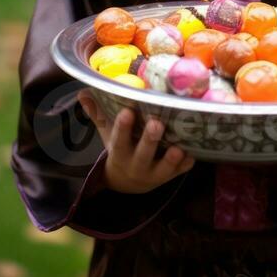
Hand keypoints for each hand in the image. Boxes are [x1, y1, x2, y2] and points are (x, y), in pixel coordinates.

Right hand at [77, 91, 194, 193]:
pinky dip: (185, 165)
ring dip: (170, 159)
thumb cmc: (120, 150)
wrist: (127, 184)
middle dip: (149, 140)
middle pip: (142, 154)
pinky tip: (193, 154)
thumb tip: (82, 92)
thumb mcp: (107, 135)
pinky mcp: (169, 176)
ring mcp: (154, 173)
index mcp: (119, 153)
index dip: (123, 127)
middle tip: (157, 124)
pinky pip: (178, 173)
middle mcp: (136, 165)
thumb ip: (98, 114)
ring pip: (162, 168)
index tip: (127, 111)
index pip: (119, 140)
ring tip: (178, 147)